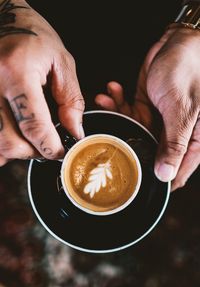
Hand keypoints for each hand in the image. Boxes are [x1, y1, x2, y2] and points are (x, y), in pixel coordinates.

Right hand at [0, 0, 84, 165]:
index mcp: (16, 72)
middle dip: (33, 152)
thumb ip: (71, 100)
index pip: (34, 125)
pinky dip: (0, 144)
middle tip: (46, 145)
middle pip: (10, 141)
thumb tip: (74, 131)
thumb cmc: (33, 37)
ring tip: (30, 139)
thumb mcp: (61, 63)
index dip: (50, 147)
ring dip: (15, 150)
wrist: (3, 19)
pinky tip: (12, 134)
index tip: (60, 153)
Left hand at [95, 27, 199, 190]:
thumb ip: (174, 144)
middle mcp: (175, 133)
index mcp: (192, 140)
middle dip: (127, 142)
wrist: (180, 42)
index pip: (176, 172)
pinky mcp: (147, 106)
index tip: (134, 180)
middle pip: (148, 152)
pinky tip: (111, 91)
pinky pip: (129, 112)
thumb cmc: (189, 71)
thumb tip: (165, 175)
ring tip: (106, 100)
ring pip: (133, 131)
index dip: (157, 180)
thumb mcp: (181, 111)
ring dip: (117, 115)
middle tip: (108, 133)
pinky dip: (118, 102)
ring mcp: (159, 121)